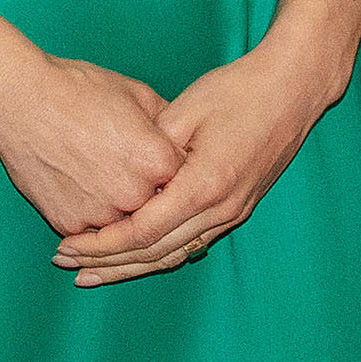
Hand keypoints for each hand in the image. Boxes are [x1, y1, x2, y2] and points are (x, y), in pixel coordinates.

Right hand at [0, 51, 185, 235]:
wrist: (19, 100)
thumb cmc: (77, 90)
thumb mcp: (137, 94)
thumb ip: (169, 123)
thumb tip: (184, 140)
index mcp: (158, 161)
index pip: (184, 179)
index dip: (174, 170)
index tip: (161, 160)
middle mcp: (134, 195)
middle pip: (156, 207)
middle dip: (148, 192)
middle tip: (127, 170)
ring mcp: (101, 214)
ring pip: (124, 224)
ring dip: (121, 210)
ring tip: (102, 177)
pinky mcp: (69, 224)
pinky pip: (91, 230)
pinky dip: (89, 216)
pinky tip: (80, 188)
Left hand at [56, 36, 344, 285]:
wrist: (294, 89)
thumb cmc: (239, 90)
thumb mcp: (186, 110)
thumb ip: (150, 148)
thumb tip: (118, 179)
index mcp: (205, 185)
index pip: (143, 232)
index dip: (102, 244)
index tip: (67, 245)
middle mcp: (222, 209)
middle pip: (155, 253)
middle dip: (107, 262)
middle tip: (67, 264)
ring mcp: (233, 212)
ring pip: (174, 255)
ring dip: (131, 266)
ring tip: (92, 272)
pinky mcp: (238, 208)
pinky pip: (191, 243)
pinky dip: (158, 254)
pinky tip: (135, 258)